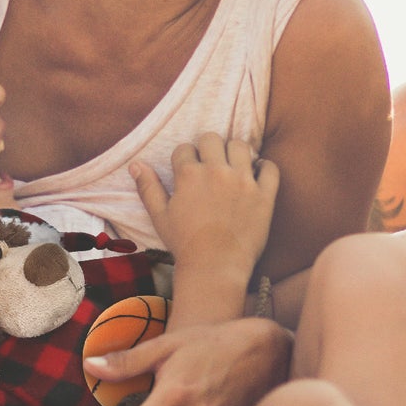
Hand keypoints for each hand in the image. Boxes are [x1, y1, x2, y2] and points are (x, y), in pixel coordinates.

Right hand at [134, 135, 279, 282]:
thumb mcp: (160, 216)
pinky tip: (257, 174)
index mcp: (189, 174)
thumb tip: (135, 164)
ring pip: (241, 145)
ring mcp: (243, 181)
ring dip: (235, 152)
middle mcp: (216, 171)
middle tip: (210, 164)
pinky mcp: (264, 194)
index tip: (188, 171)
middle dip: (208, 148)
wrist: (215, 267)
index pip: (185, 148)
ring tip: (233, 166)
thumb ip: (148, 188)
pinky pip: (270, 167)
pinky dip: (264, 166)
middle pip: (212, 139)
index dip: (184, 158)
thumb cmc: (184, 244)